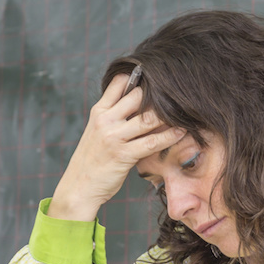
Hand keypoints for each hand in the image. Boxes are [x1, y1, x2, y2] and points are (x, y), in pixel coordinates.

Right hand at [48, 73, 184, 220]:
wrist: (78, 187)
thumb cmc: (92, 159)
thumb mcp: (97, 131)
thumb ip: (114, 116)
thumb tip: (140, 103)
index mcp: (99, 111)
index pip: (118, 83)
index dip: (138, 77)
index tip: (156, 77)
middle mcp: (105, 120)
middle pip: (137, 96)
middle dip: (158, 95)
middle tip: (178, 96)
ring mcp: (114, 137)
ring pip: (148, 118)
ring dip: (169, 115)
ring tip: (185, 113)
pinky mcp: (124, 155)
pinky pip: (152, 142)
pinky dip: (170, 136)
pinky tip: (181, 132)